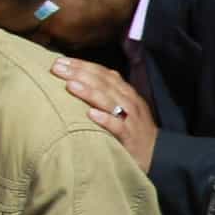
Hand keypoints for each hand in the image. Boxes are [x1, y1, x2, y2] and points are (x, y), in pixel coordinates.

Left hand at [57, 56, 156, 170]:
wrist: (156, 154)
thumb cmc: (131, 129)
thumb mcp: (122, 106)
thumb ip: (104, 92)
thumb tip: (74, 79)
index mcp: (126, 92)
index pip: (103, 74)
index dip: (83, 65)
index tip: (61, 61)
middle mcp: (129, 102)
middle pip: (104, 84)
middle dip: (80, 73)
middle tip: (58, 68)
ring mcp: (131, 120)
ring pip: (110, 102)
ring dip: (90, 92)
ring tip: (70, 85)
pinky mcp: (131, 138)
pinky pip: (119, 127)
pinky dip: (106, 120)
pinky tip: (91, 114)